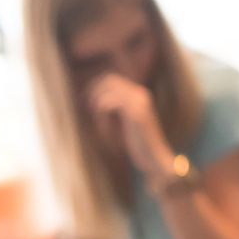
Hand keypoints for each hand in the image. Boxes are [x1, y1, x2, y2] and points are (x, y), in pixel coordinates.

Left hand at [87, 73, 177, 187]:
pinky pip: (108, 104)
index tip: (84, 101)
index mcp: (138, 94)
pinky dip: (101, 115)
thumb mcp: (121, 123)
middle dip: (93, 92)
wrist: (155, 159)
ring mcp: (139, 102)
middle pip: (109, 80)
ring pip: (107, 91)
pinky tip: (104, 128)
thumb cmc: (137, 144)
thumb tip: (90, 101)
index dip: (94, 87)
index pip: (112, 79)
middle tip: (84, 107)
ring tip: (97, 122)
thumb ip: (111, 110)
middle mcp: (140, 94)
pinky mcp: (136, 113)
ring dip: (97, 106)